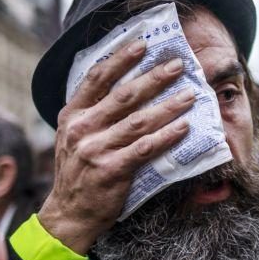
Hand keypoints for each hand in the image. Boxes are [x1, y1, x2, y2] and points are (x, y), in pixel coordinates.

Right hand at [38, 41, 194, 253]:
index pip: (96, 78)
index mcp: (71, 115)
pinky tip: (184, 127)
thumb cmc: (77, 172)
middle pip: (124, 95)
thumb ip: (91, 112)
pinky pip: (145, 148)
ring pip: (139, 121)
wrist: (68, 214)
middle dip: (154, 78)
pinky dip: (166, 136)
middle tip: (178, 65)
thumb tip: (124, 85)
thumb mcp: (72, 136)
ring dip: (168, 106)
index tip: (143, 45)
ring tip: (189, 95)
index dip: (120, 59)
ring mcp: (96, 149)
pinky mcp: (112, 170)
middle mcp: (82, 129)